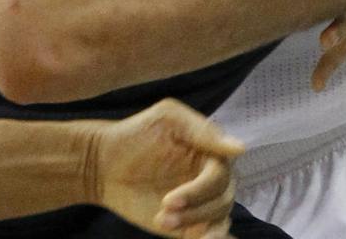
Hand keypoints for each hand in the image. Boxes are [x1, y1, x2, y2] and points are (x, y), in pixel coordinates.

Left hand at [89, 99, 243, 236]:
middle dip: (195, 209)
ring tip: (162, 221)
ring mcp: (200, 201)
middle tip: (163, 209)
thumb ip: (203, 131)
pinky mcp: (189, 224)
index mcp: (209, 150)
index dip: (200, 190)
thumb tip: (241, 149)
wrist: (104, 164)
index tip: (170, 199)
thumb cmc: (136, 133)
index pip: (221, 174)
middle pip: (224, 199)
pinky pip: (210, 234)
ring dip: (194, 224)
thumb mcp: (168, 119)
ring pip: (219, 219)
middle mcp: (210, 177)